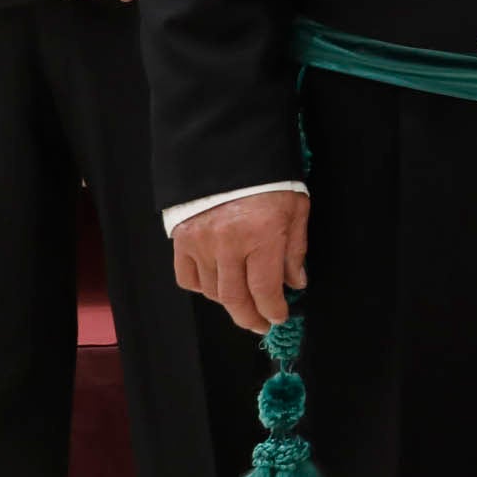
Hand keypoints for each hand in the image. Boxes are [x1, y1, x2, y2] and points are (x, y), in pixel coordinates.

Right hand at [174, 189, 308, 334]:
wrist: (229, 152)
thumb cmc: (269, 180)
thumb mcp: (296, 209)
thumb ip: (295, 250)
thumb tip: (295, 283)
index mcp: (262, 236)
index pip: (265, 289)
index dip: (272, 310)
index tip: (278, 318)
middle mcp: (228, 244)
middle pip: (235, 298)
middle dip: (250, 317)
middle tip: (260, 324)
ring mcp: (200, 243)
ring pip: (211, 291)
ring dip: (229, 303)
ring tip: (243, 304)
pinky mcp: (181, 239)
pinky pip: (188, 277)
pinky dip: (202, 287)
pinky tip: (217, 286)